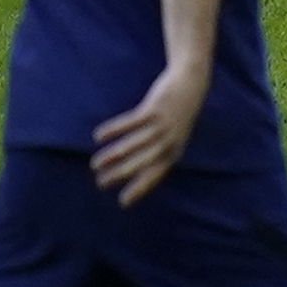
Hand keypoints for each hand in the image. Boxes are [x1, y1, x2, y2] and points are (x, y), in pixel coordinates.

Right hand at [90, 64, 208, 204]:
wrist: (191, 84)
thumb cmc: (177, 114)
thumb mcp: (172, 136)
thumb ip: (158, 152)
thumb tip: (133, 170)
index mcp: (174, 151)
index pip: (155, 174)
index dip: (140, 188)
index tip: (123, 202)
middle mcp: (169, 141)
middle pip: (142, 162)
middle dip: (120, 174)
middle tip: (100, 182)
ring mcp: (163, 125)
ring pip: (134, 144)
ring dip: (113, 155)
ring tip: (95, 164)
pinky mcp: (154, 109)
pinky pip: (131, 122)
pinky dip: (114, 130)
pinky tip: (98, 136)